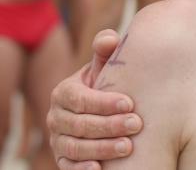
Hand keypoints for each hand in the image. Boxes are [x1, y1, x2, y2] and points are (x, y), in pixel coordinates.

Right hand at [47, 30, 142, 168]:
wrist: (104, 108)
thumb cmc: (109, 83)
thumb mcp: (106, 67)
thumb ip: (106, 51)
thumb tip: (109, 39)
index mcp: (64, 92)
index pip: (80, 99)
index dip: (104, 102)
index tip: (130, 104)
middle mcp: (57, 117)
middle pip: (79, 124)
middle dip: (108, 125)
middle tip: (136, 125)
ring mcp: (58, 140)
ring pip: (75, 146)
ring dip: (101, 148)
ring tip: (128, 147)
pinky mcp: (64, 158)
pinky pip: (68, 166)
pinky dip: (82, 168)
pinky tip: (100, 168)